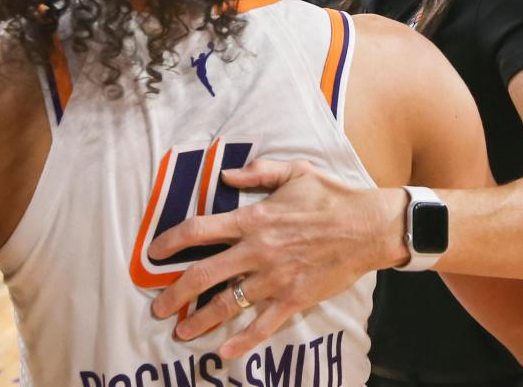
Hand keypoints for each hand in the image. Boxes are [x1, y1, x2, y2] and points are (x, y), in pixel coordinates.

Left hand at [148, 159, 406, 357]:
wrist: (368, 227)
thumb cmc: (331, 197)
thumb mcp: (295, 171)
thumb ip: (258, 172)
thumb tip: (226, 175)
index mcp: (253, 218)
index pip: (200, 230)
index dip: (171, 241)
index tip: (154, 252)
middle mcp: (257, 251)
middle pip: (203, 274)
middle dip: (175, 293)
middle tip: (158, 306)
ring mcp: (274, 278)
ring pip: (227, 304)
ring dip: (200, 320)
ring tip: (181, 332)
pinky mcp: (293, 299)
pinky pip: (262, 325)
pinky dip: (241, 342)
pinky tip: (223, 352)